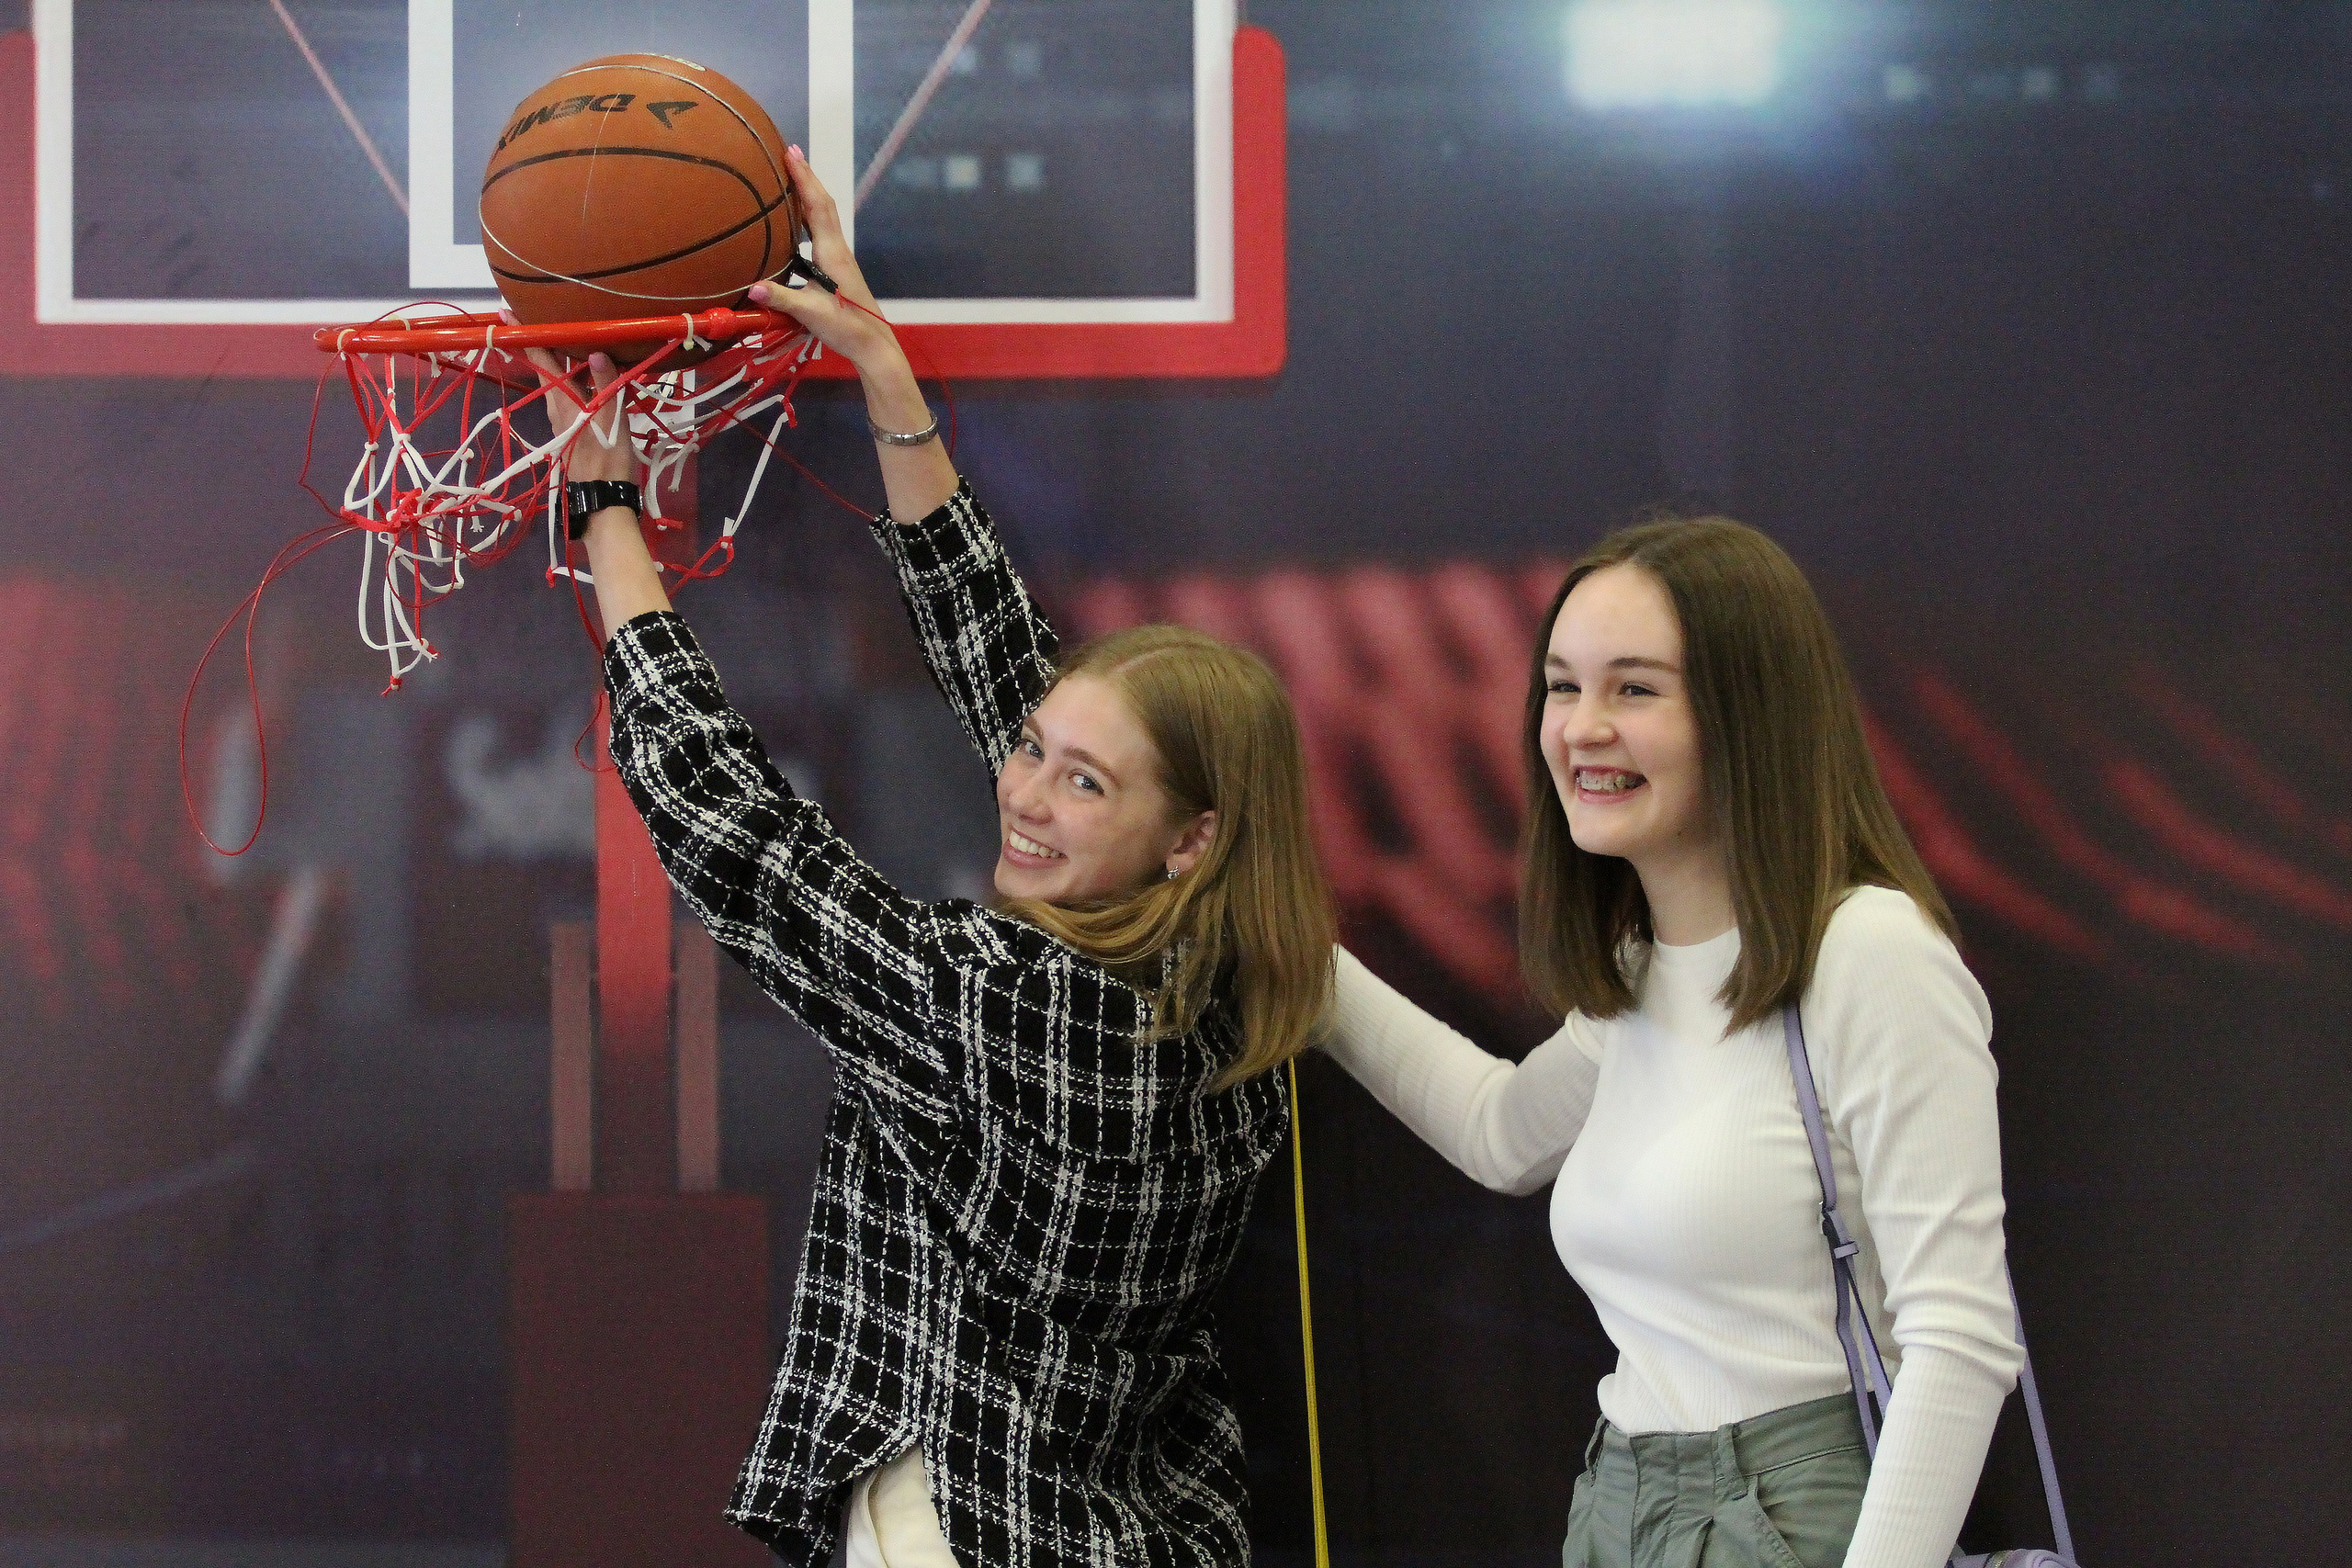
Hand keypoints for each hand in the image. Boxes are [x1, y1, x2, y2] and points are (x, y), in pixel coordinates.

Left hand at [509, 314, 638, 484]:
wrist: (603, 496)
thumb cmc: (607, 455)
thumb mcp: (611, 418)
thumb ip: (606, 383)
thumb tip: (596, 351)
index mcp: (562, 399)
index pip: (540, 359)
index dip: (525, 336)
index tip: (506, 315)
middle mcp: (556, 406)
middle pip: (545, 368)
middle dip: (540, 344)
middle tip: (540, 320)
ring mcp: (562, 419)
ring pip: (557, 382)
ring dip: (558, 362)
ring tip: (568, 342)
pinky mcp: (571, 429)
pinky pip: (568, 395)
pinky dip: (572, 380)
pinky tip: (586, 376)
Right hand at [746, 146, 903, 373]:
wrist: (874, 346)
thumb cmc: (846, 328)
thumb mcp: (810, 314)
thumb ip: (781, 299)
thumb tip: (751, 287)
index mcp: (831, 253)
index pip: (817, 206)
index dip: (804, 178)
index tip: (790, 152)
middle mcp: (837, 249)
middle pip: (822, 204)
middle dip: (806, 177)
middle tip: (788, 152)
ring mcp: (839, 258)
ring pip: (823, 217)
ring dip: (808, 194)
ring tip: (789, 177)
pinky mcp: (837, 269)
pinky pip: (821, 232)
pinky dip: (808, 216)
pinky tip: (795, 220)